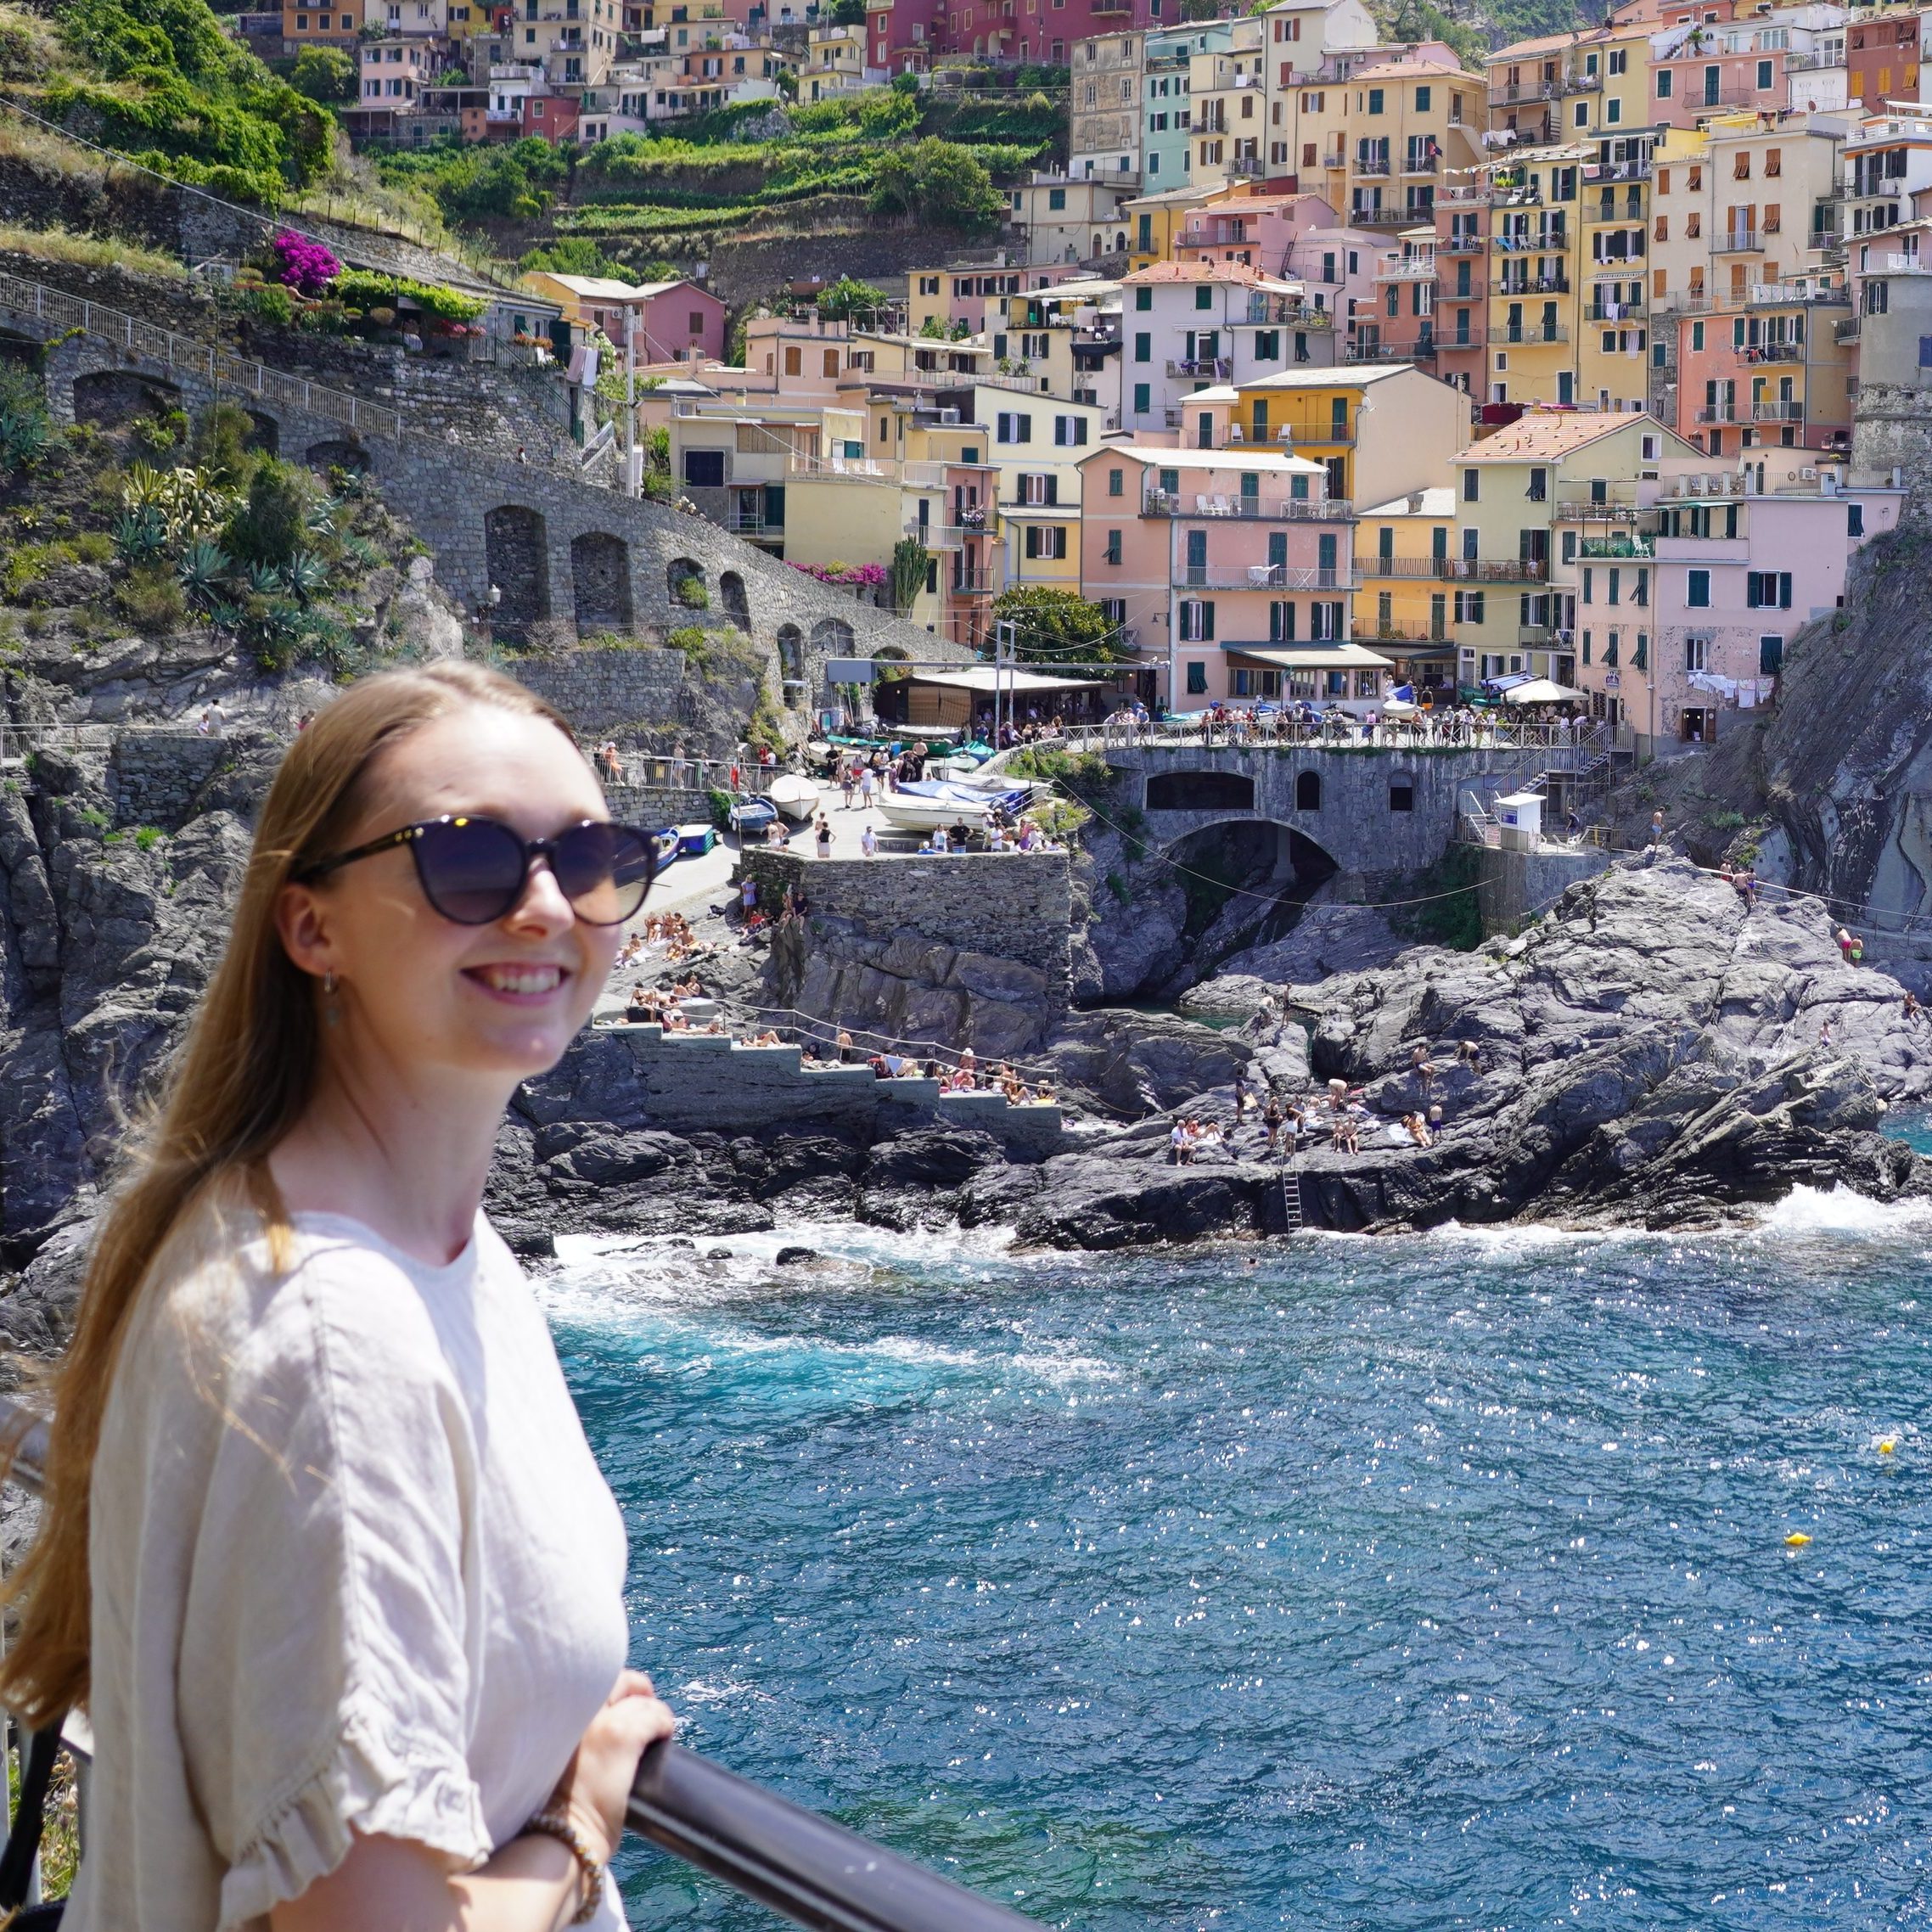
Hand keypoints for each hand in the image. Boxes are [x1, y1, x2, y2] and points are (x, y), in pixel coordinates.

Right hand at [549, 1669, 675, 1865]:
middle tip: (646, 1703)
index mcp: (554, 1718)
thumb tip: (597, 1739)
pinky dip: (663, 1723)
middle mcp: (575, 1712)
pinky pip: (655, 1718)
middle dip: (634, 1688)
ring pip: (640, 1701)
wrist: (559, 1838)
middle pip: (617, 1680)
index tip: (623, 1699)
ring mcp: (600, 1722)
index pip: (590, 1684)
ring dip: (653, 1711)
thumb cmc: (554, 1813)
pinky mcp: (623, 1737)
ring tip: (659, 1726)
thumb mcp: (553, 1764)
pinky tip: (666, 1733)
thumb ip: (571, 1742)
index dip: (612, 1689)